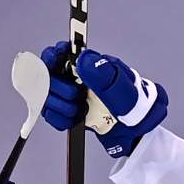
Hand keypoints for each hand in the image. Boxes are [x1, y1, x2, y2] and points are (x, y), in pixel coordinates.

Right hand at [40, 41, 168, 157]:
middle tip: (76, 95)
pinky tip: (76, 118)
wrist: (137, 131)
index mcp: (90, 65)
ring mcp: (71, 94)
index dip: (53, 56)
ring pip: (46, 95)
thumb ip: (106, 77)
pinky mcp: (67, 111)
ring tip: (80, 110)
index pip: (61, 52)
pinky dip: (61, 119)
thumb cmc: (136, 107)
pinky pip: (51, 114)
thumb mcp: (126, 91)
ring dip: (61, 106)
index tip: (56, 62)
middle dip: (58, 87)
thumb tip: (85, 60)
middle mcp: (77, 77)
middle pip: (47, 74)